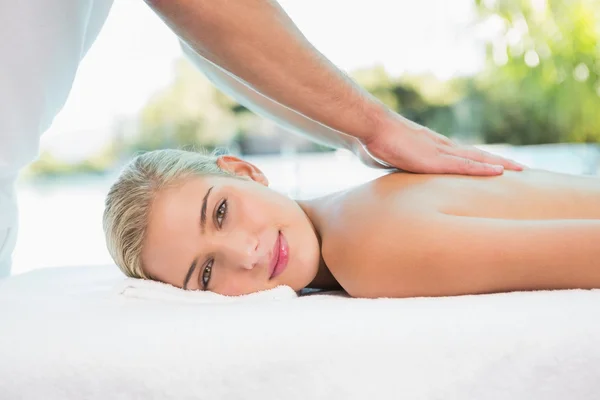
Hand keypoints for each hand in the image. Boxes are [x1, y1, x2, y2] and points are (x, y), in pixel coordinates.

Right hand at [362, 117, 525, 174]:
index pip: (462, 155)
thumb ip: (395, 166)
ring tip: (521, 170)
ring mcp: (439, 152)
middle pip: (476, 154)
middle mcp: (440, 147)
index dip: (480, 161)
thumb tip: (390, 171)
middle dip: (499, 162)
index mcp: (430, 148)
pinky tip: (500, 173)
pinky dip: (483, 170)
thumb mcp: (386, 159)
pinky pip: (464, 166)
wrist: (370, 128)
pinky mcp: (434, 160)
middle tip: (521, 168)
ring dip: (500, 165)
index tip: (495, 166)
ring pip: (477, 159)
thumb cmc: (373, 142)